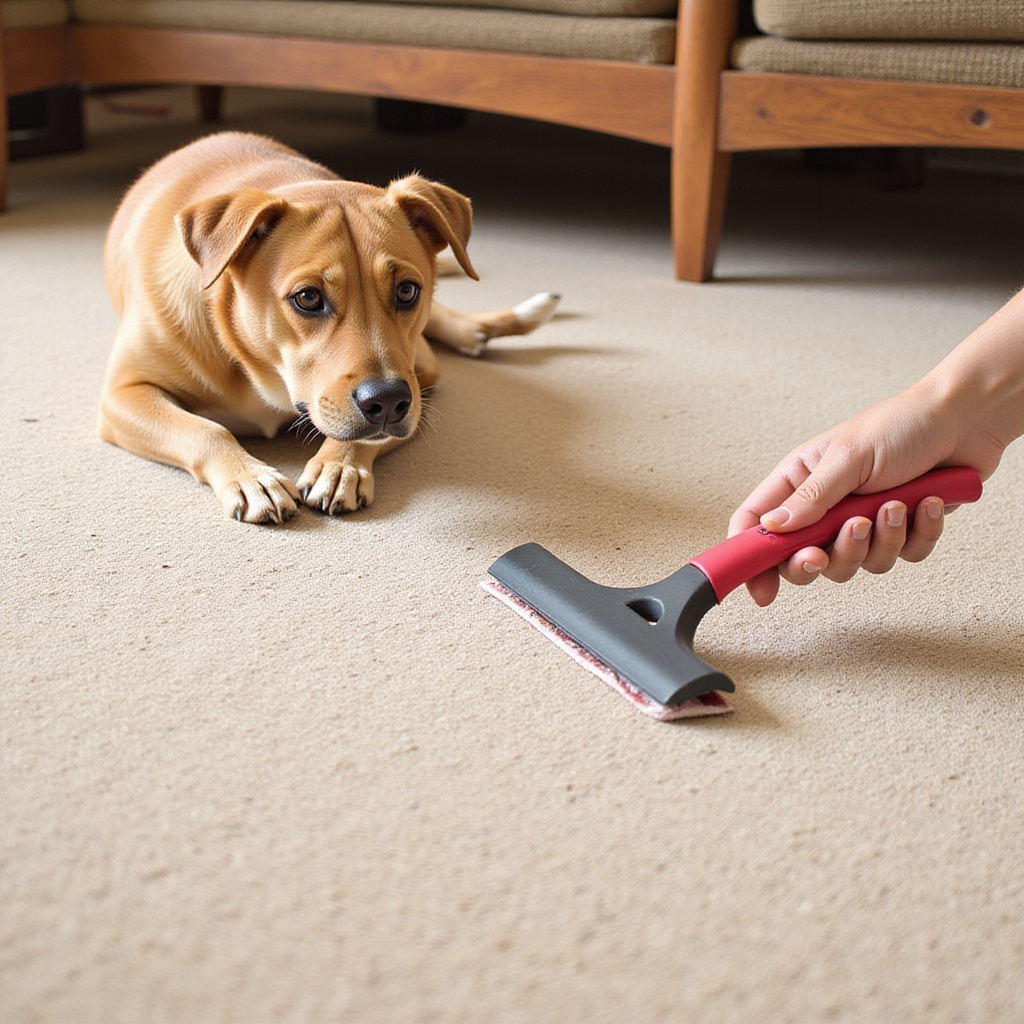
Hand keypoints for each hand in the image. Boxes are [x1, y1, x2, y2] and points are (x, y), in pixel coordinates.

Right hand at [728, 383, 1003, 606]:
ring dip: (878, 541)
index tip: (760, 590)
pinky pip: (901, 557)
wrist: (966, 420)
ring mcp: (862, 521)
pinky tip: (929, 503)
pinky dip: (917, 534)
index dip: (750, 558)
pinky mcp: (900, 531)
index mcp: (799, 480)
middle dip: (819, 560)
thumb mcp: (848, 457)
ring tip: (895, 506)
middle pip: (801, 558)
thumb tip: (771, 528)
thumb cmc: (902, 424)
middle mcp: (825, 505)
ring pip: (854, 564)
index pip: (755, 523)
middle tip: (824, 553)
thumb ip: (810, 498)